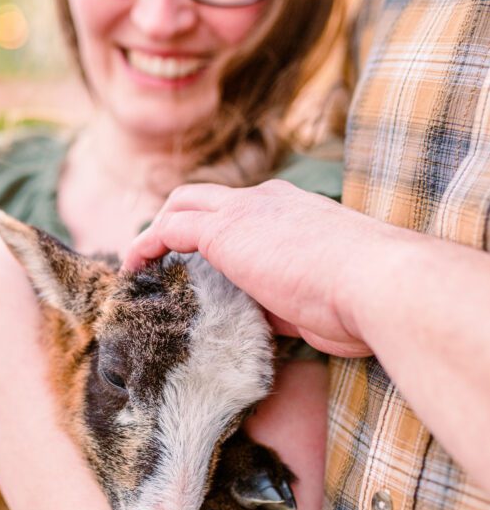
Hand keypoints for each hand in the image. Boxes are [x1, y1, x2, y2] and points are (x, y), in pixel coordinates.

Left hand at [123, 180, 384, 357]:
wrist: (377, 283)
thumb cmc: (361, 299)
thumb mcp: (316, 297)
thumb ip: (283, 298)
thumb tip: (265, 312)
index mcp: (293, 211)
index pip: (241, 212)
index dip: (215, 233)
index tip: (200, 263)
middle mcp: (266, 201)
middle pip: (204, 197)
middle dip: (176, 221)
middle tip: (157, 257)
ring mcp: (244, 211)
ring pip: (182, 204)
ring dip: (157, 231)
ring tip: (138, 265)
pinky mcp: (223, 231)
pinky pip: (168, 229)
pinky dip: (144, 245)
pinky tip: (133, 269)